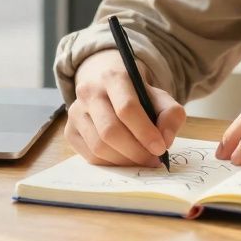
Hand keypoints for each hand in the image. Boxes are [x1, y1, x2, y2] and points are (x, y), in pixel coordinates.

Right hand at [66, 49, 186, 166]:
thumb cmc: (136, 94)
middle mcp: (89, 91)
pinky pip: (90, 156)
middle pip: (110, 130)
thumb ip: (171, 114)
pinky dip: (111, 163)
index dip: (145, 132)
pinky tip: (125, 159)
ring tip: (141, 161)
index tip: (160, 148)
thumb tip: (165, 140)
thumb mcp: (159, 96)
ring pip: (98, 146)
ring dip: (124, 161)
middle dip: (135, 151)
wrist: (107, 84)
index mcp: (113, 77)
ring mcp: (75, 111)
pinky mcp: (70, 130)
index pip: (126, 108)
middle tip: (153, 160)